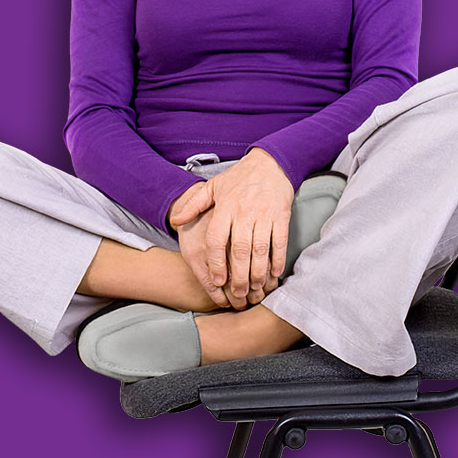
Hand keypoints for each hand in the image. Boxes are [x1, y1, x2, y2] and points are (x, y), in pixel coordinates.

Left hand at [169, 149, 293, 308]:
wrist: (271, 163)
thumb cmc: (240, 177)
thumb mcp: (213, 187)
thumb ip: (193, 204)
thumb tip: (175, 221)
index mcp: (225, 207)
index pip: (217, 239)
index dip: (216, 262)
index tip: (218, 281)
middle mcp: (244, 212)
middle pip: (240, 250)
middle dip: (239, 275)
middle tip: (238, 293)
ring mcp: (264, 215)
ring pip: (260, 249)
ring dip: (258, 271)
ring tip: (255, 287)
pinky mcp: (281, 216)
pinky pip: (279, 241)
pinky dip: (278, 259)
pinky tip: (274, 273)